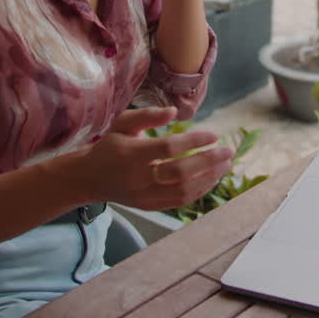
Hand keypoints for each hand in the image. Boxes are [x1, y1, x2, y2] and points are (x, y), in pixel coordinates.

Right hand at [82, 107, 233, 211]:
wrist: (90, 178)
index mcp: (131, 154)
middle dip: (208, 162)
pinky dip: (200, 191)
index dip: (194, 141)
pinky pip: (180, 202)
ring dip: (209, 178)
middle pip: (180, 173)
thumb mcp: (123, 124)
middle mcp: (138, 178)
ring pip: (183, 191)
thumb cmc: (110, 146)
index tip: (214, 135)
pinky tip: (212, 178)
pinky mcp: (150, 207)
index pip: (168, 148)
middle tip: (228, 151)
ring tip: (225, 165)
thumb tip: (174, 112)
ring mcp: (144, 196)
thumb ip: (148, 116)